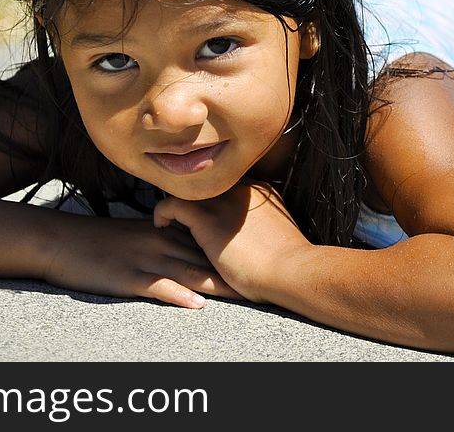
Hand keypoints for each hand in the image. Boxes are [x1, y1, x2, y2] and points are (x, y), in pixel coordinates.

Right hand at [41, 214, 241, 308]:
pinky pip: (157, 286)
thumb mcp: (133, 230)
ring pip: (187, 270)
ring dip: (216, 282)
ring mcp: (143, 259)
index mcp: (162, 230)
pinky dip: (178, 294)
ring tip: (244, 294)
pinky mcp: (127, 277)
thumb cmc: (95, 239)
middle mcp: (158, 241)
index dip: (231, 248)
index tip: (260, 255)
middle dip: (234, 267)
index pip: (204, 238)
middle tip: (263, 278)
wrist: (58, 240)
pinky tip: (196, 303)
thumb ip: (163, 234)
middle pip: (204, 255)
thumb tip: (189, 241)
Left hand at [153, 182, 311, 301]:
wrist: (292, 271)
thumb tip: (253, 236)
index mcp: (258, 192)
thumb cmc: (289, 264)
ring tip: (167, 219)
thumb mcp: (278, 234)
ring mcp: (222, 201)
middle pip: (204, 184)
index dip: (210, 198)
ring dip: (175, 204)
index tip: (202, 213)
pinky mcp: (207, 218)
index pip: (224, 183)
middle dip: (192, 198)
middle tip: (179, 215)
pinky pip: (172, 204)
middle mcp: (239, 189)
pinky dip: (163, 213)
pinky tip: (161, 225)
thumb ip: (262, 225)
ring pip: (186, 190)